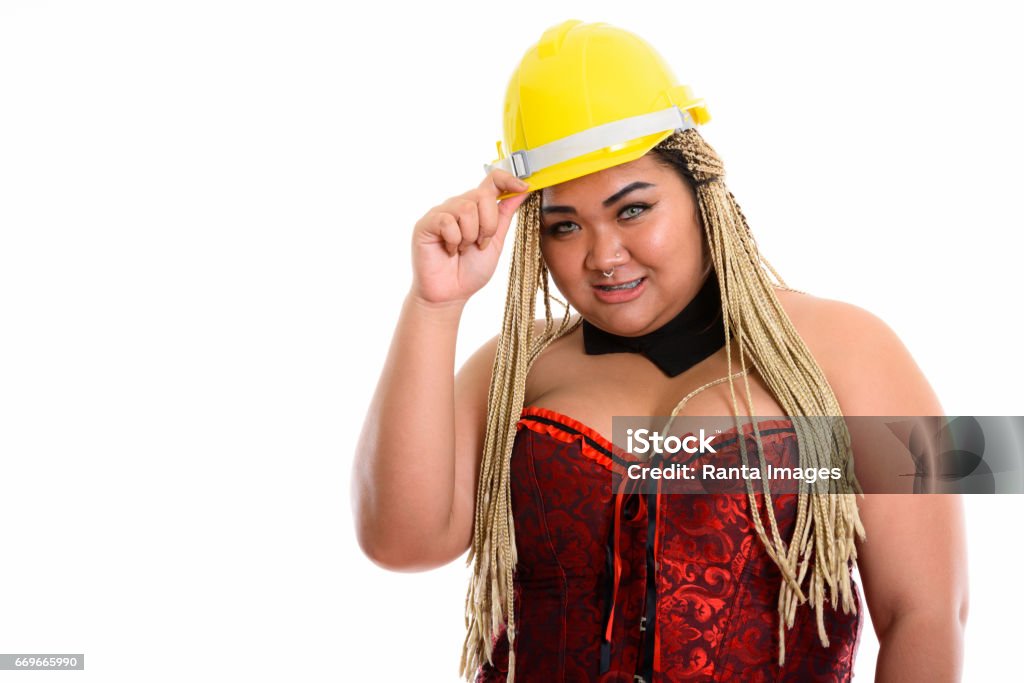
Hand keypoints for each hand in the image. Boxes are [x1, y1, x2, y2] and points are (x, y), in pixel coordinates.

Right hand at [410, 170, 529, 306]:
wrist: (451, 294)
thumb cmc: (471, 270)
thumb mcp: (496, 241)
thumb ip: (505, 215)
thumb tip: (524, 189)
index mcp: (476, 208)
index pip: (492, 179)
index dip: (509, 179)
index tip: (524, 187)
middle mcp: (458, 205)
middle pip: (482, 195)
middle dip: (488, 225)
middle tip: (480, 244)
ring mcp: (440, 213)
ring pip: (466, 208)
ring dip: (470, 235)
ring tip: (462, 249)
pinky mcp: (426, 224)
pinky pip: (447, 221)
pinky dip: (454, 240)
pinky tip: (449, 251)